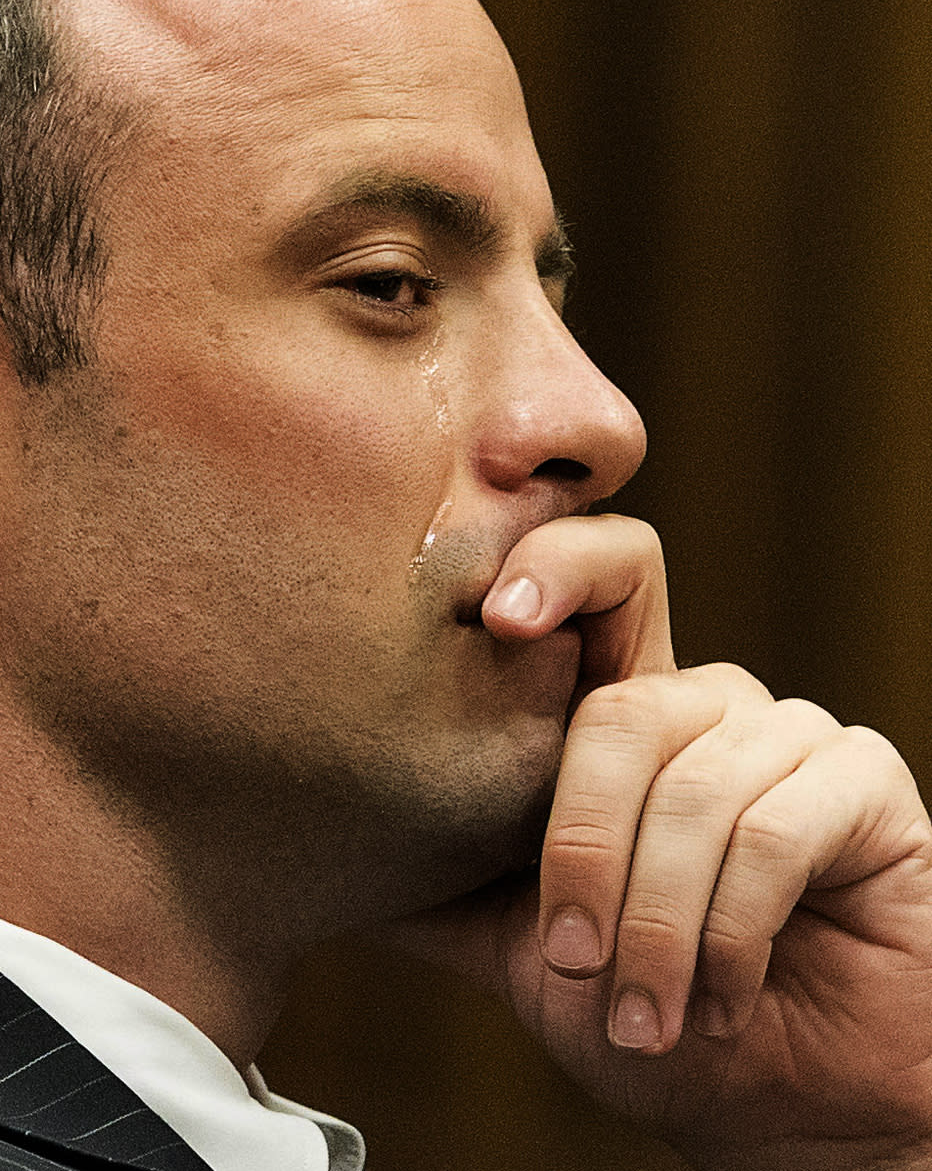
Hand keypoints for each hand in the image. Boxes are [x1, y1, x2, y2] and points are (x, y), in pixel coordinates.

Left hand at [398, 516, 931, 1170]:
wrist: (780, 1106)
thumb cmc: (650, 1017)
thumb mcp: (524, 952)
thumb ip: (445, 888)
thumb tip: (324, 846)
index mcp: (625, 720)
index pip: (603, 577)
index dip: (556, 564)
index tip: (496, 617)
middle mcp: (706, 705)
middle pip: (625, 710)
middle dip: (584, 855)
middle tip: (574, 963)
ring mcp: (789, 735)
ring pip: (695, 787)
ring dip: (657, 926)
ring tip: (644, 1015)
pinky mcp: (863, 780)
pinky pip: (775, 830)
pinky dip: (730, 933)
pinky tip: (724, 1000)